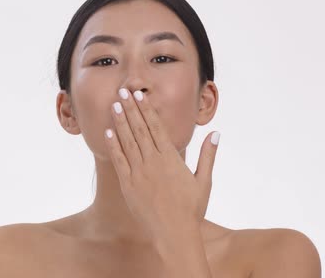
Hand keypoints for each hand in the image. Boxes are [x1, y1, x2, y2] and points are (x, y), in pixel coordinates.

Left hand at [104, 87, 219, 240]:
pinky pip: (119, 161)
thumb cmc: (192, 209)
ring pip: (128, 141)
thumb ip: (208, 155)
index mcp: (171, 158)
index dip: (147, 110)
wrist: (174, 233)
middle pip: (140, 129)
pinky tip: (108, 132)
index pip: (156, 127)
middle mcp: (153, 162)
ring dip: (120, 122)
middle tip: (123, 91)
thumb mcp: (204, 181)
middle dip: (130, 109)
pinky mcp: (128, 185)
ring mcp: (139, 173)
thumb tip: (216, 134)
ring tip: (114, 104)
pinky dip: (113, 145)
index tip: (140, 96)